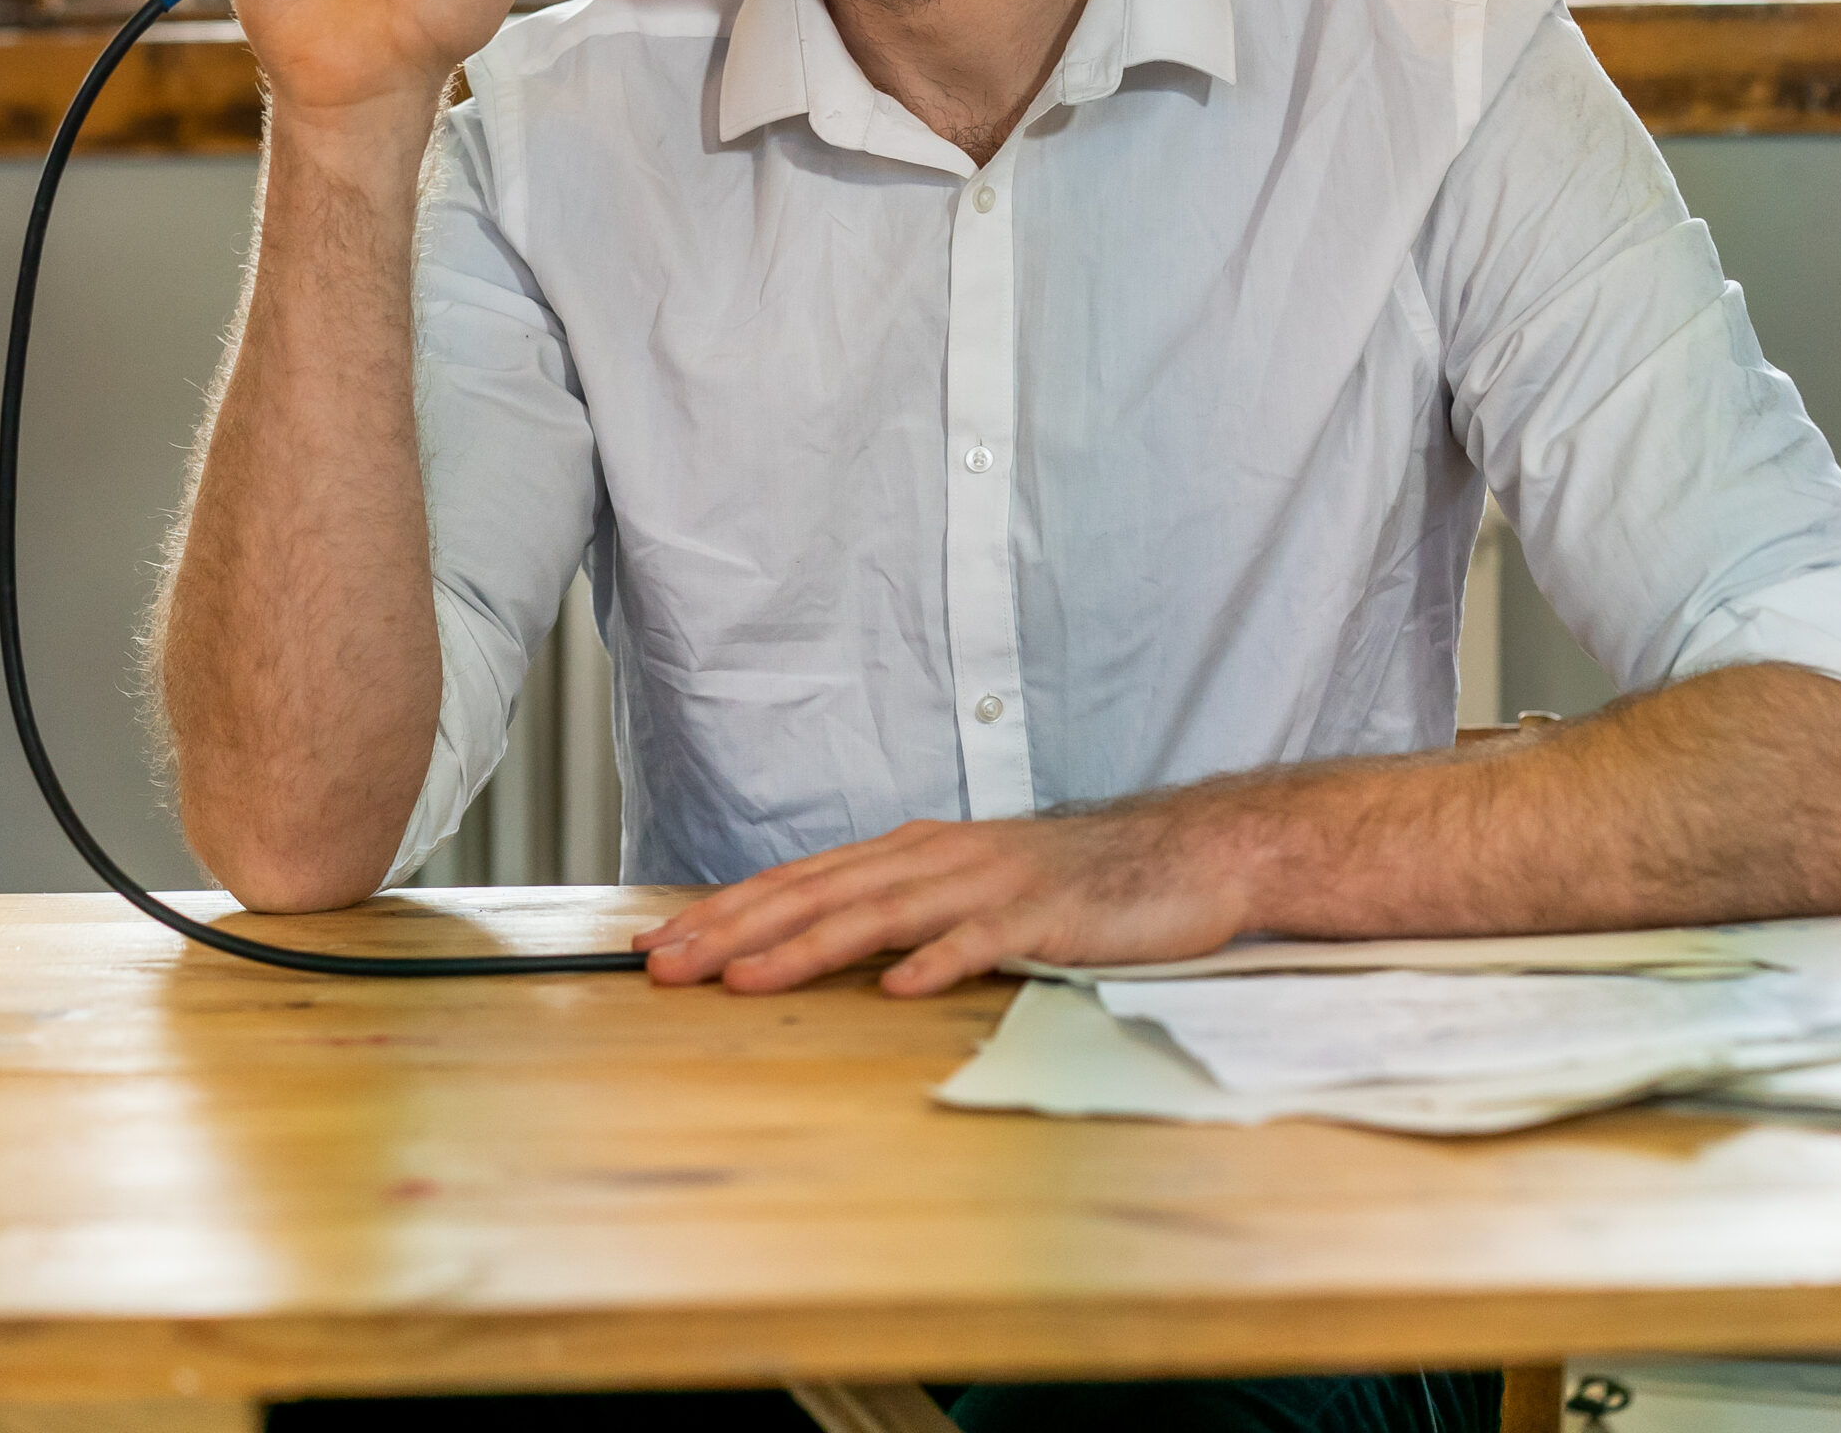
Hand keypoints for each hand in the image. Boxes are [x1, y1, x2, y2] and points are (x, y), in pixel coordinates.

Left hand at [634, 800, 1256, 996]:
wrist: (1180, 855)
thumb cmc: (1071, 880)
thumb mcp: (969, 884)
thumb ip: (902, 906)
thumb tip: (822, 940)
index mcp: (913, 853)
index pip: (801, 880)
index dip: (727, 910)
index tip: (660, 944)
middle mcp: (938, 858)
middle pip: (820, 892)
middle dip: (736, 930)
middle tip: (667, 965)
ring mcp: (990, 883)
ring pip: (880, 914)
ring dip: (808, 946)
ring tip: (746, 979)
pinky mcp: (1044, 915)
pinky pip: (981, 941)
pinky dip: (936, 962)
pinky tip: (896, 987)